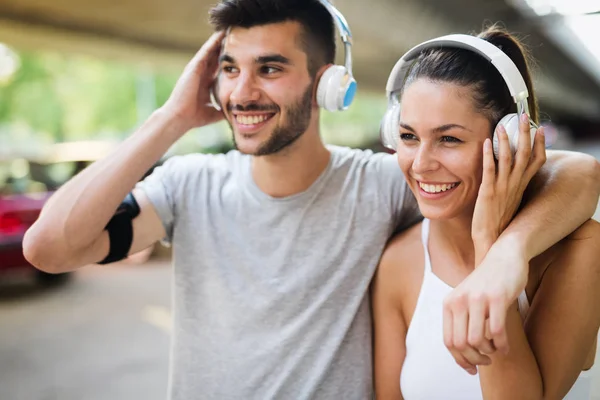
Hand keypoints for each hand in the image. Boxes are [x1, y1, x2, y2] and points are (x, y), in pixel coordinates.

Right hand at [162, 31, 225, 131]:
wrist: (181, 117)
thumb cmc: (194, 117)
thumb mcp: (214, 112)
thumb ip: (223, 109)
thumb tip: (235, 113)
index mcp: (205, 83)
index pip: (218, 69)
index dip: (227, 61)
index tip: (238, 54)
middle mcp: (200, 74)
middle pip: (214, 57)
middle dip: (223, 48)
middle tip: (235, 37)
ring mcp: (196, 69)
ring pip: (210, 51)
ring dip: (219, 41)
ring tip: (228, 30)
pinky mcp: (193, 67)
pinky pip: (205, 52)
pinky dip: (212, 43)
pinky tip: (220, 35)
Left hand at [443, 240, 527, 373]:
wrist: (504, 256)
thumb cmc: (487, 284)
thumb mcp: (466, 299)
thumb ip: (461, 321)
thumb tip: (463, 355)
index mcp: (449, 303)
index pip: (448, 341)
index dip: (460, 360)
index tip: (472, 369)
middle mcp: (459, 301)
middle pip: (461, 344)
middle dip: (474, 359)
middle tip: (486, 361)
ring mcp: (477, 299)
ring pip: (477, 340)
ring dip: (489, 352)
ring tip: (496, 350)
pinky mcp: (496, 298)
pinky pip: (497, 332)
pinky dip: (502, 345)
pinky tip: (506, 347)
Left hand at [471, 114, 545, 256]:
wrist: (492, 243)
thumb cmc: (498, 225)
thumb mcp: (510, 204)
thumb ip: (512, 190)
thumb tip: (511, 183)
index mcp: (521, 187)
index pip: (535, 162)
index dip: (539, 145)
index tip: (541, 129)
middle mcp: (515, 185)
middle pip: (524, 155)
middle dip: (525, 134)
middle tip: (525, 116)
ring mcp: (502, 188)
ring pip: (507, 159)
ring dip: (505, 140)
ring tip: (503, 124)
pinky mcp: (488, 193)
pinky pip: (489, 170)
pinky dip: (487, 155)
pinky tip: (484, 142)